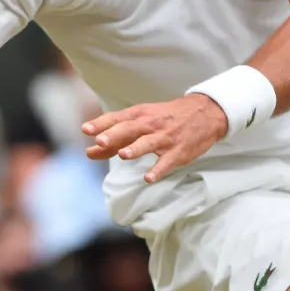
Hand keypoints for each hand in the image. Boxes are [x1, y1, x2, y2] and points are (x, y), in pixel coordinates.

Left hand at [82, 94, 227, 183]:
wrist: (204, 113)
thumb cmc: (165, 118)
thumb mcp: (141, 121)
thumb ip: (116, 138)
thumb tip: (90, 152)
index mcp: (139, 115)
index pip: (117, 118)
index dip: (101, 124)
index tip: (85, 129)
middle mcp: (150, 124)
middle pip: (130, 128)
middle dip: (114, 135)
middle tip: (100, 141)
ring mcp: (165, 137)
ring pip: (148, 142)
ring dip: (135, 148)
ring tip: (123, 155)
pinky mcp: (178, 150)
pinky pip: (167, 161)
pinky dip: (158, 169)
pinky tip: (149, 178)